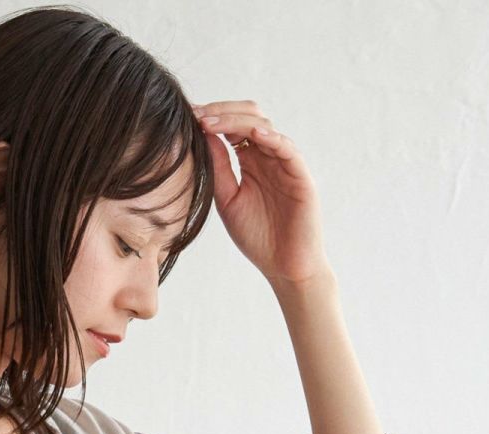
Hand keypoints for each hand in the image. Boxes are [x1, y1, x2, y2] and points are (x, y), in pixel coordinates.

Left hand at [189, 99, 331, 286]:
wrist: (284, 267)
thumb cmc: (257, 237)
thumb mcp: (227, 199)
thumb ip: (218, 168)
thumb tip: (202, 136)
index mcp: (251, 161)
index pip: (233, 127)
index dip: (212, 118)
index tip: (187, 117)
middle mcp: (268, 156)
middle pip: (249, 117)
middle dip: (222, 112)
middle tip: (196, 114)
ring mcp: (285, 163)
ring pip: (264, 127)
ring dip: (237, 121)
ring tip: (211, 122)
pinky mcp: (301, 176)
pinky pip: (287, 150)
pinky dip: (271, 139)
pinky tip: (252, 135)